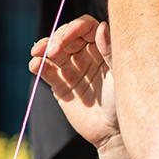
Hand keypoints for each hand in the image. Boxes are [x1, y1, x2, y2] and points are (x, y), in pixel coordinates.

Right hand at [31, 15, 120, 149]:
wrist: (113, 132)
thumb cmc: (123, 101)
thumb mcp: (120, 74)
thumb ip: (110, 51)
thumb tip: (102, 26)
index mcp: (102, 48)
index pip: (86, 28)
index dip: (74, 27)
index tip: (67, 36)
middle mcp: (86, 55)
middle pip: (66, 36)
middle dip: (57, 39)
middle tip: (53, 50)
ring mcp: (72, 69)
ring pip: (54, 52)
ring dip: (43, 48)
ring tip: (37, 52)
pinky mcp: (60, 85)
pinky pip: (47, 71)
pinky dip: (38, 66)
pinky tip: (35, 64)